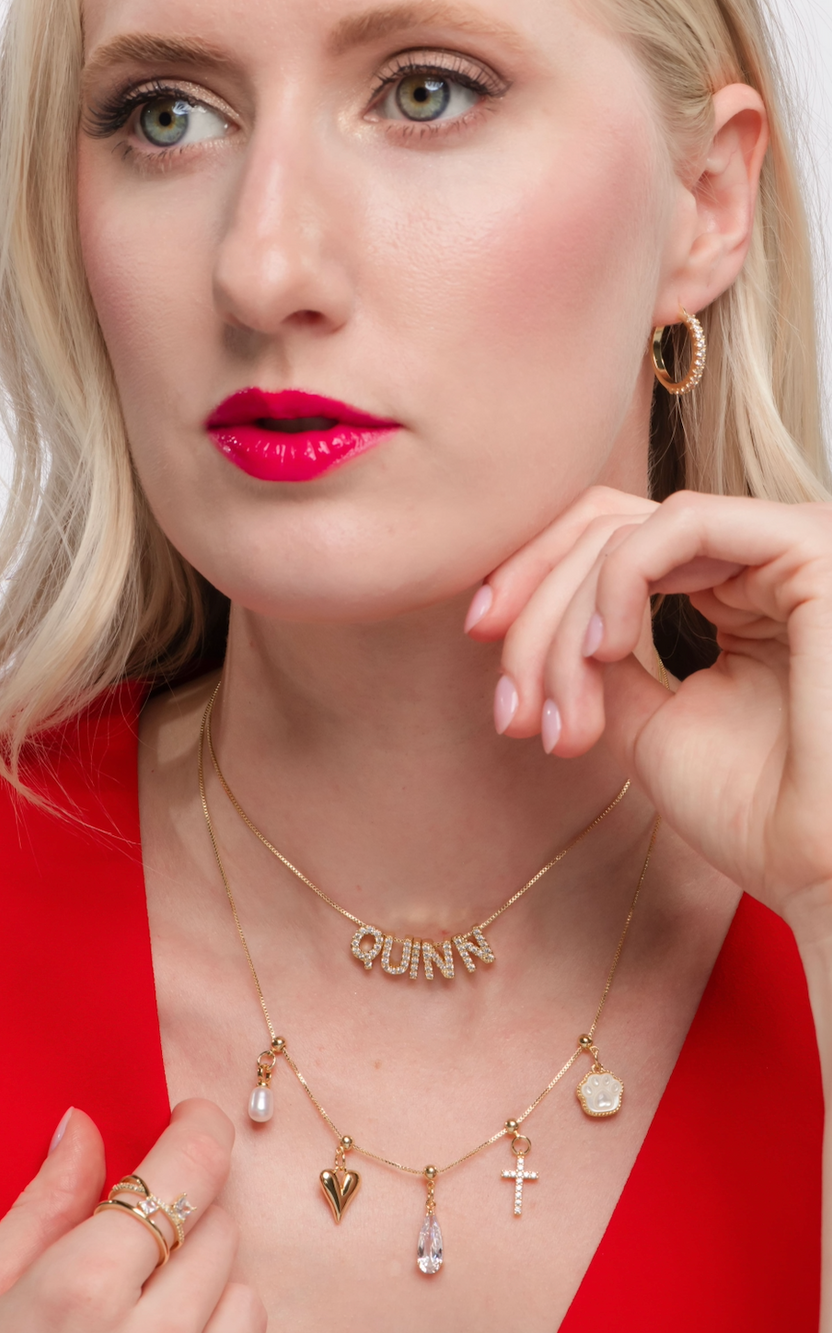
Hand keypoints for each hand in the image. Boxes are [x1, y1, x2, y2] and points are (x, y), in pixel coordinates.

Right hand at [0, 1101, 265, 1331]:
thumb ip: (43, 1208)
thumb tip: (82, 1128)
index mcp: (87, 1286)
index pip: (194, 1165)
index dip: (198, 1128)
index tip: (187, 1119)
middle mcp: (157, 1332)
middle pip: (219, 1224)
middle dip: (181, 1217)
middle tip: (128, 1241)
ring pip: (244, 1290)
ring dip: (204, 1283)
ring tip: (143, 1303)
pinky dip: (216, 1329)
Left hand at [468, 486, 831, 932]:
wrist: (825, 870)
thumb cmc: (754, 814)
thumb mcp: (645, 721)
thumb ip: (598, 656)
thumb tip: (540, 611)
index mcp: (736, 594)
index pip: (614, 542)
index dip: (534, 577)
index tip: (480, 639)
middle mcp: (760, 560)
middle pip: (607, 527)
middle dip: (532, 605)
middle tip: (508, 705)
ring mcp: (786, 547)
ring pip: (629, 532)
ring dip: (565, 622)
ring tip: (557, 716)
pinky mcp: (808, 545)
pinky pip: (679, 523)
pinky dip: (615, 582)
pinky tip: (601, 652)